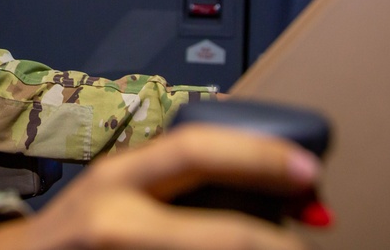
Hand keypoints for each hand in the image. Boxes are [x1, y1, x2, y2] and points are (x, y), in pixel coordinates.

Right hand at [0, 124, 320, 249]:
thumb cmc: (80, 230)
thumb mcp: (119, 191)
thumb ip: (178, 185)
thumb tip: (271, 191)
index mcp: (118, 176)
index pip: (195, 150)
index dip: (258, 154)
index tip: (307, 169)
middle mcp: (114, 217)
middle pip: (220, 232)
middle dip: (276, 242)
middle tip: (309, 237)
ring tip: (283, 249)